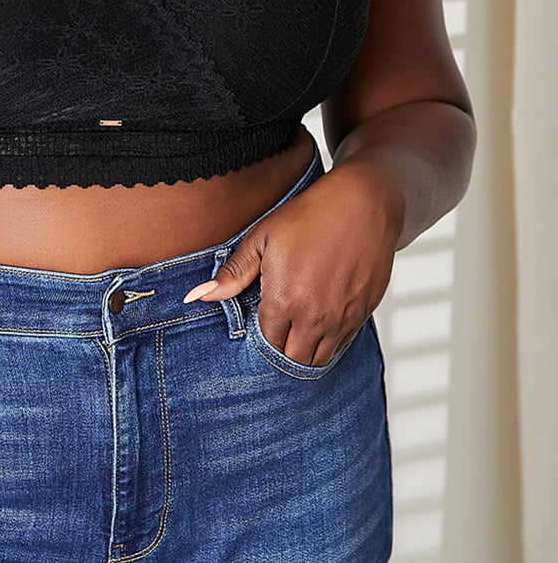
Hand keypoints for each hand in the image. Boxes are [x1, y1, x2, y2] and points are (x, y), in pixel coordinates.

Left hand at [182, 162, 399, 365]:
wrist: (363, 203)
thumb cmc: (310, 216)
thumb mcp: (263, 238)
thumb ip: (232, 273)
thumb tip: (198, 296)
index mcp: (284, 300)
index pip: (267, 343)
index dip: (261, 336)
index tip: (261, 321)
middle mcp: (314, 317)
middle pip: (293, 359)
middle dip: (282, 349)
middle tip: (279, 329)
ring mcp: (343, 318)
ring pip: (320, 359)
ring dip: (306, 350)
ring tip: (298, 327)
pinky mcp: (364, 313)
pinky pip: (343, 344)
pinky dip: (330, 341)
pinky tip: (322, 318)